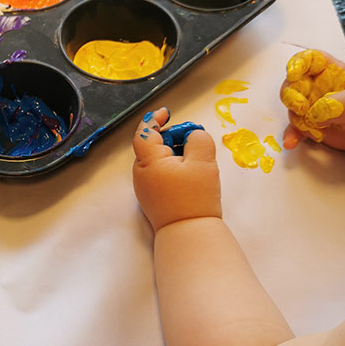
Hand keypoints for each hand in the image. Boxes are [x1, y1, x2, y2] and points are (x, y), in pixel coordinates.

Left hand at [132, 108, 221, 231]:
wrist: (189, 233)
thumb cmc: (194, 198)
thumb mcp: (203, 162)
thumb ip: (198, 140)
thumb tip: (192, 135)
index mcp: (148, 161)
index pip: (144, 132)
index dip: (154, 119)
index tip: (166, 112)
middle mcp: (141, 173)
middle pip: (153, 145)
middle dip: (171, 137)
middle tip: (192, 140)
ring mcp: (144, 187)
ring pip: (158, 160)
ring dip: (174, 153)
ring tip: (195, 161)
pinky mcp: (152, 198)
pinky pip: (161, 174)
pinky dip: (174, 168)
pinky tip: (190, 176)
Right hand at [280, 50, 344, 153]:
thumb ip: (340, 103)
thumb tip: (315, 113)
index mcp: (332, 72)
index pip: (311, 60)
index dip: (299, 64)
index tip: (293, 74)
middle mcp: (317, 87)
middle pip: (294, 84)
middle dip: (291, 94)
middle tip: (300, 106)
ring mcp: (312, 107)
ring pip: (292, 109)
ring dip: (295, 118)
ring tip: (306, 127)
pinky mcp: (310, 125)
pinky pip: (296, 129)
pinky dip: (292, 135)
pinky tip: (292, 141)